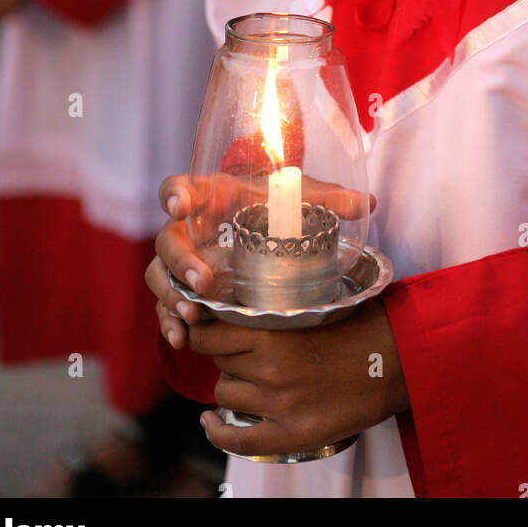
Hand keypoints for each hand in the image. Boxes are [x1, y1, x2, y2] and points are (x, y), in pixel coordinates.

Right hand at [145, 172, 376, 349]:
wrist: (269, 234)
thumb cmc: (279, 208)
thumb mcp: (304, 200)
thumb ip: (331, 200)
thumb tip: (366, 203)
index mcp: (213, 197)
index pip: (181, 187)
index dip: (174, 194)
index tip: (180, 205)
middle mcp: (192, 229)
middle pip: (168, 240)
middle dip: (181, 261)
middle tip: (205, 281)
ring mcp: (185, 262)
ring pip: (161, 275)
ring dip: (172, 295)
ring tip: (192, 317)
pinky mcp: (185, 290)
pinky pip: (166, 306)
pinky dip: (170, 323)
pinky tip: (181, 339)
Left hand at [192, 297, 409, 456]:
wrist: (396, 361)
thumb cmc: (358, 325)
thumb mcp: (311, 304)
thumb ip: (272, 308)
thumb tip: (230, 305)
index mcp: (273, 330)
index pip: (209, 333)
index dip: (203, 330)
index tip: (204, 327)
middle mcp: (270, 368)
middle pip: (218, 361)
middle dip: (226, 354)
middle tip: (246, 350)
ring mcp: (279, 404)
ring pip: (225, 393)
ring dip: (233, 385)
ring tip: (255, 377)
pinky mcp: (291, 435)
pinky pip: (238, 440)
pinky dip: (217, 433)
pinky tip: (210, 422)